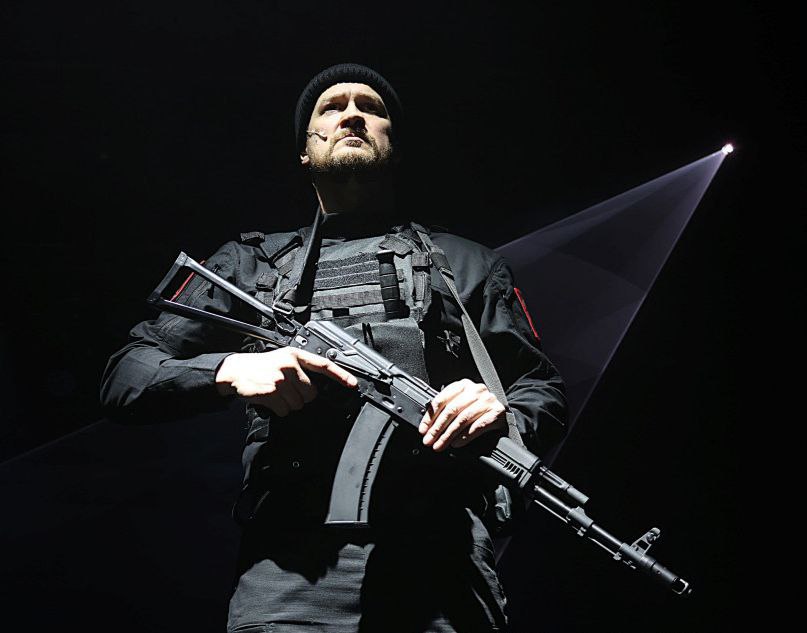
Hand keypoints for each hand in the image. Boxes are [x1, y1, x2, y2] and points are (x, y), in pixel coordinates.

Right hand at [215, 347, 357, 416]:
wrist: (236, 370)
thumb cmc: (262, 367)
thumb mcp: (283, 359)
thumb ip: (301, 370)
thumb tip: (317, 388)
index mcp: (295, 355)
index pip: (324, 365)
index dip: (341, 375)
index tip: (352, 384)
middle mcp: (290, 365)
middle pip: (311, 394)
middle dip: (301, 397)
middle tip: (287, 391)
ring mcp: (280, 379)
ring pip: (298, 404)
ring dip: (288, 404)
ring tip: (276, 393)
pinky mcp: (271, 391)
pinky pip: (284, 410)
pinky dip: (278, 409)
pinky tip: (269, 399)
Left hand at [419, 379, 506, 451]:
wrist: (502, 412)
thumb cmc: (477, 410)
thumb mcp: (460, 404)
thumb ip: (446, 410)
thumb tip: (428, 427)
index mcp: (463, 385)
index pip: (442, 400)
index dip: (430, 417)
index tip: (423, 430)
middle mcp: (475, 390)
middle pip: (451, 410)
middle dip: (437, 428)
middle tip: (429, 441)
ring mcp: (487, 400)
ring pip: (462, 419)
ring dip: (448, 435)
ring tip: (440, 445)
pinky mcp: (496, 412)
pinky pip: (477, 426)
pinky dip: (464, 437)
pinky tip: (456, 443)